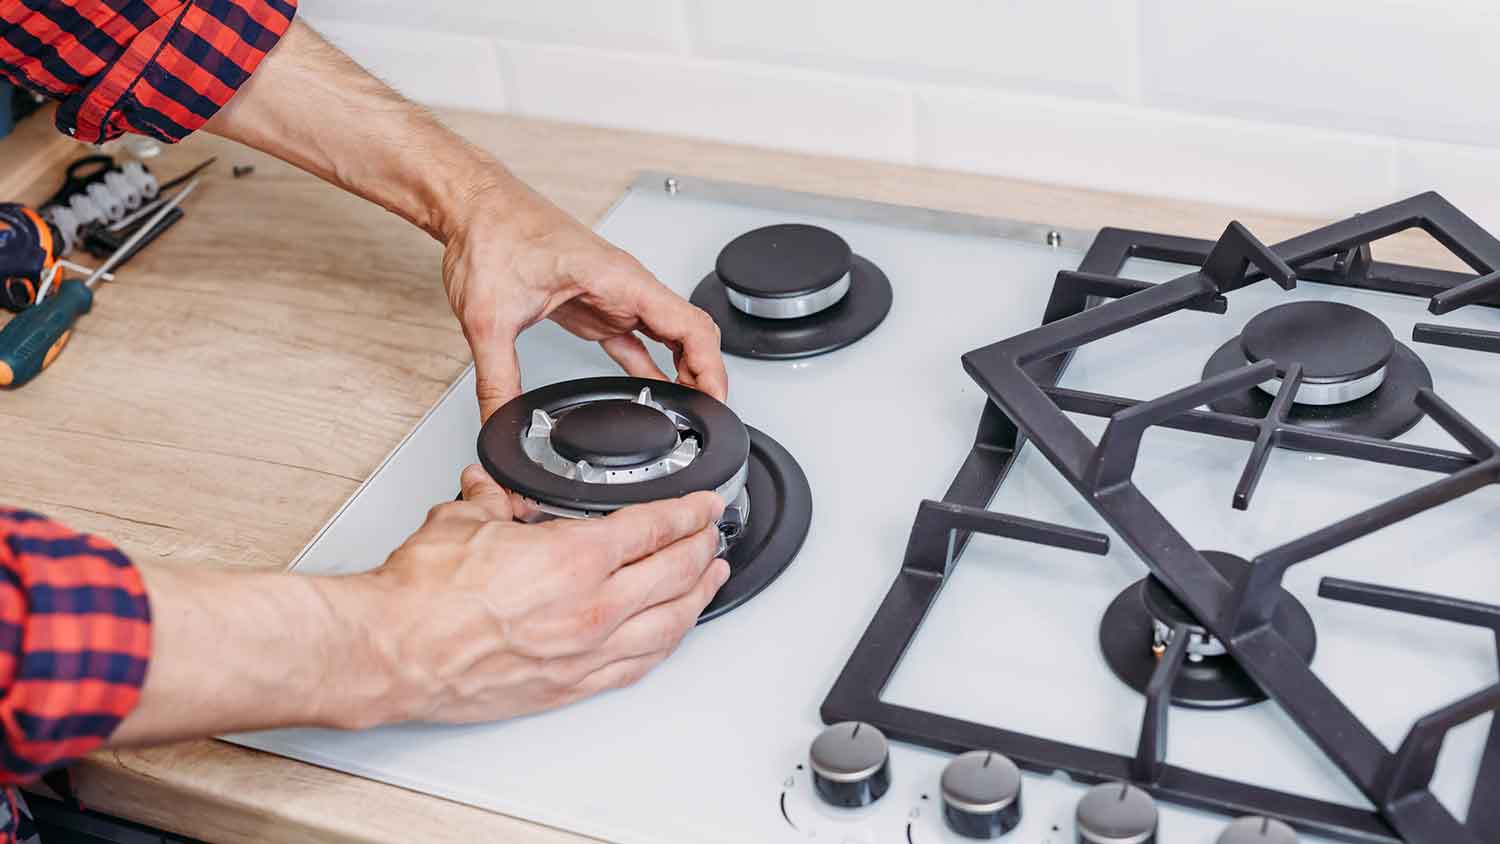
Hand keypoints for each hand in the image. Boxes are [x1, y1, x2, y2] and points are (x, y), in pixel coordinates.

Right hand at [356, 465, 729, 724]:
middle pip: (674, 574)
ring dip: (697, 599)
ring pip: (667, 625)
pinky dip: (664, 646)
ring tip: (712, 582)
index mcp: (575, 559)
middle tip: (715, 536)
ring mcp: (585, 654)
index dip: (689, 513)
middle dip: (703, 550)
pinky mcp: (569, 688)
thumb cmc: (422, 596)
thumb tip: (491, 488)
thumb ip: (491, 501)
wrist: (394, 654)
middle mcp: (591, 609)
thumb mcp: (464, 520)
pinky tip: (670, 637)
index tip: (704, 506)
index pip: (654, 529)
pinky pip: (636, 666)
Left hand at [443, 176, 727, 419]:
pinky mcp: (595, 307)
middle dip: (706, 376)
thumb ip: (497, 380)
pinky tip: (653, 391)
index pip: (692, 326)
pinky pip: (638, 342)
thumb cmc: (492, 232)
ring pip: (670, 337)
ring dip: (684, 372)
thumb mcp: (489, 317)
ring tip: (687, 411)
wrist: (474, 206)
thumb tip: (500, 421)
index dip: (712, 368)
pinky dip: (652, 367)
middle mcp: (625, 286)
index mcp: (620, 279)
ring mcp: (613, 297)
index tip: (716, 401)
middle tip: (705, 418)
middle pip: (691, 334)